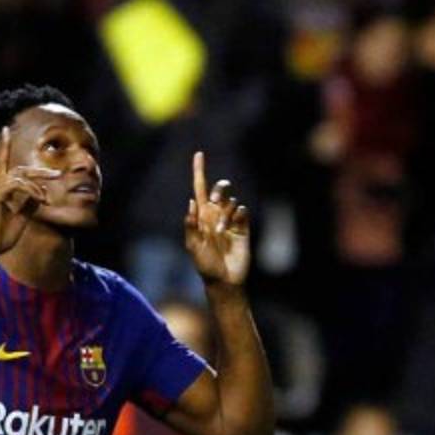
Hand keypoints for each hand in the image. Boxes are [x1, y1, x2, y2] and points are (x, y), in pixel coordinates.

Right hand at [0, 127, 59, 258]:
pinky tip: (40, 200)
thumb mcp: (21, 218)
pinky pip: (17, 184)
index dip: (19, 159)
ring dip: (37, 185)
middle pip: (19, 169)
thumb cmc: (0, 237)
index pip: (10, 169)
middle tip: (58, 174)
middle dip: (39, 171)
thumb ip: (29, 203)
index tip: (38, 160)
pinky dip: (31, 190)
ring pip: (19, 175)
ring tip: (46, 199)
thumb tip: (41, 191)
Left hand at [184, 152, 250, 286]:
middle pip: (218, 190)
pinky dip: (238, 214)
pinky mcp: (243, 227)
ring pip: (231, 201)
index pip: (199, 189)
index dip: (199, 171)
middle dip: (219, 189)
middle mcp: (215, 215)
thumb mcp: (193, 247)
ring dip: (226, 212)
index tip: (199, 154)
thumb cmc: (205, 266)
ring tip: (221, 231)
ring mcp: (230, 221)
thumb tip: (191, 202)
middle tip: (217, 198)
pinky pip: (242, 211)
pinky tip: (234, 225)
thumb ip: (191, 226)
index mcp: (201, 217)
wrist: (225, 280)